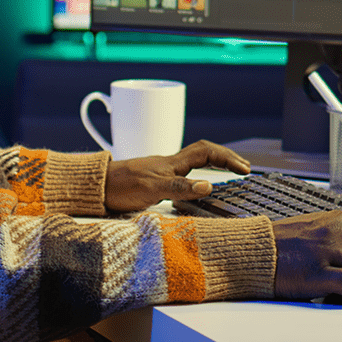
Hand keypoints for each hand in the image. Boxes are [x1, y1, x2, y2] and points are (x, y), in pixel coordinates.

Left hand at [104, 139, 250, 212]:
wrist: (96, 186)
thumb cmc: (120, 187)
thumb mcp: (152, 189)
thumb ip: (180, 188)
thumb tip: (210, 185)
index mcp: (173, 163)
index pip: (207, 152)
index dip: (228, 158)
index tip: (245, 169)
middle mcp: (170, 164)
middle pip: (204, 152)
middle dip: (226, 157)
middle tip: (244, 168)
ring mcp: (162, 171)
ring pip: (195, 161)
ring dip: (214, 164)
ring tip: (229, 173)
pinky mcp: (155, 180)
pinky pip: (185, 172)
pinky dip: (199, 175)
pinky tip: (199, 186)